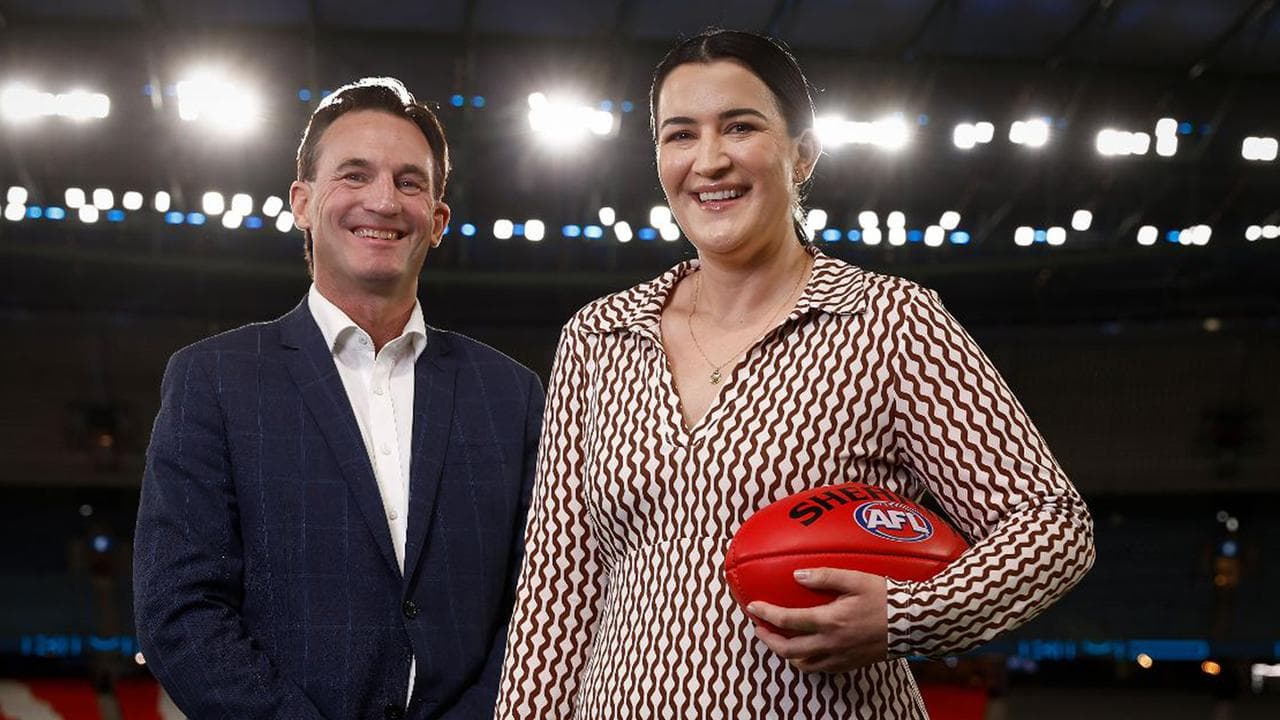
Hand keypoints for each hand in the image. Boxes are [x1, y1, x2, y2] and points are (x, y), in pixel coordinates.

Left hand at [746, 568, 888, 673]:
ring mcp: (841, 657)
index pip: (787, 620)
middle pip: (789, 649)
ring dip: (786, 653)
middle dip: (768, 639)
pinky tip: (806, 650)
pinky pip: (821, 669)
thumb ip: (824, 576)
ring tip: (779, 640)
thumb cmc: (886, 597)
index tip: (753, 607)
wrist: (914, 622)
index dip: (766, 614)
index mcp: (829, 621)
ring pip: (803, 664)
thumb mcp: (855, 579)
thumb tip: (798, 576)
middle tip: (759, 627)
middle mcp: (831, 644)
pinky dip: (807, 661)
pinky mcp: (851, 664)